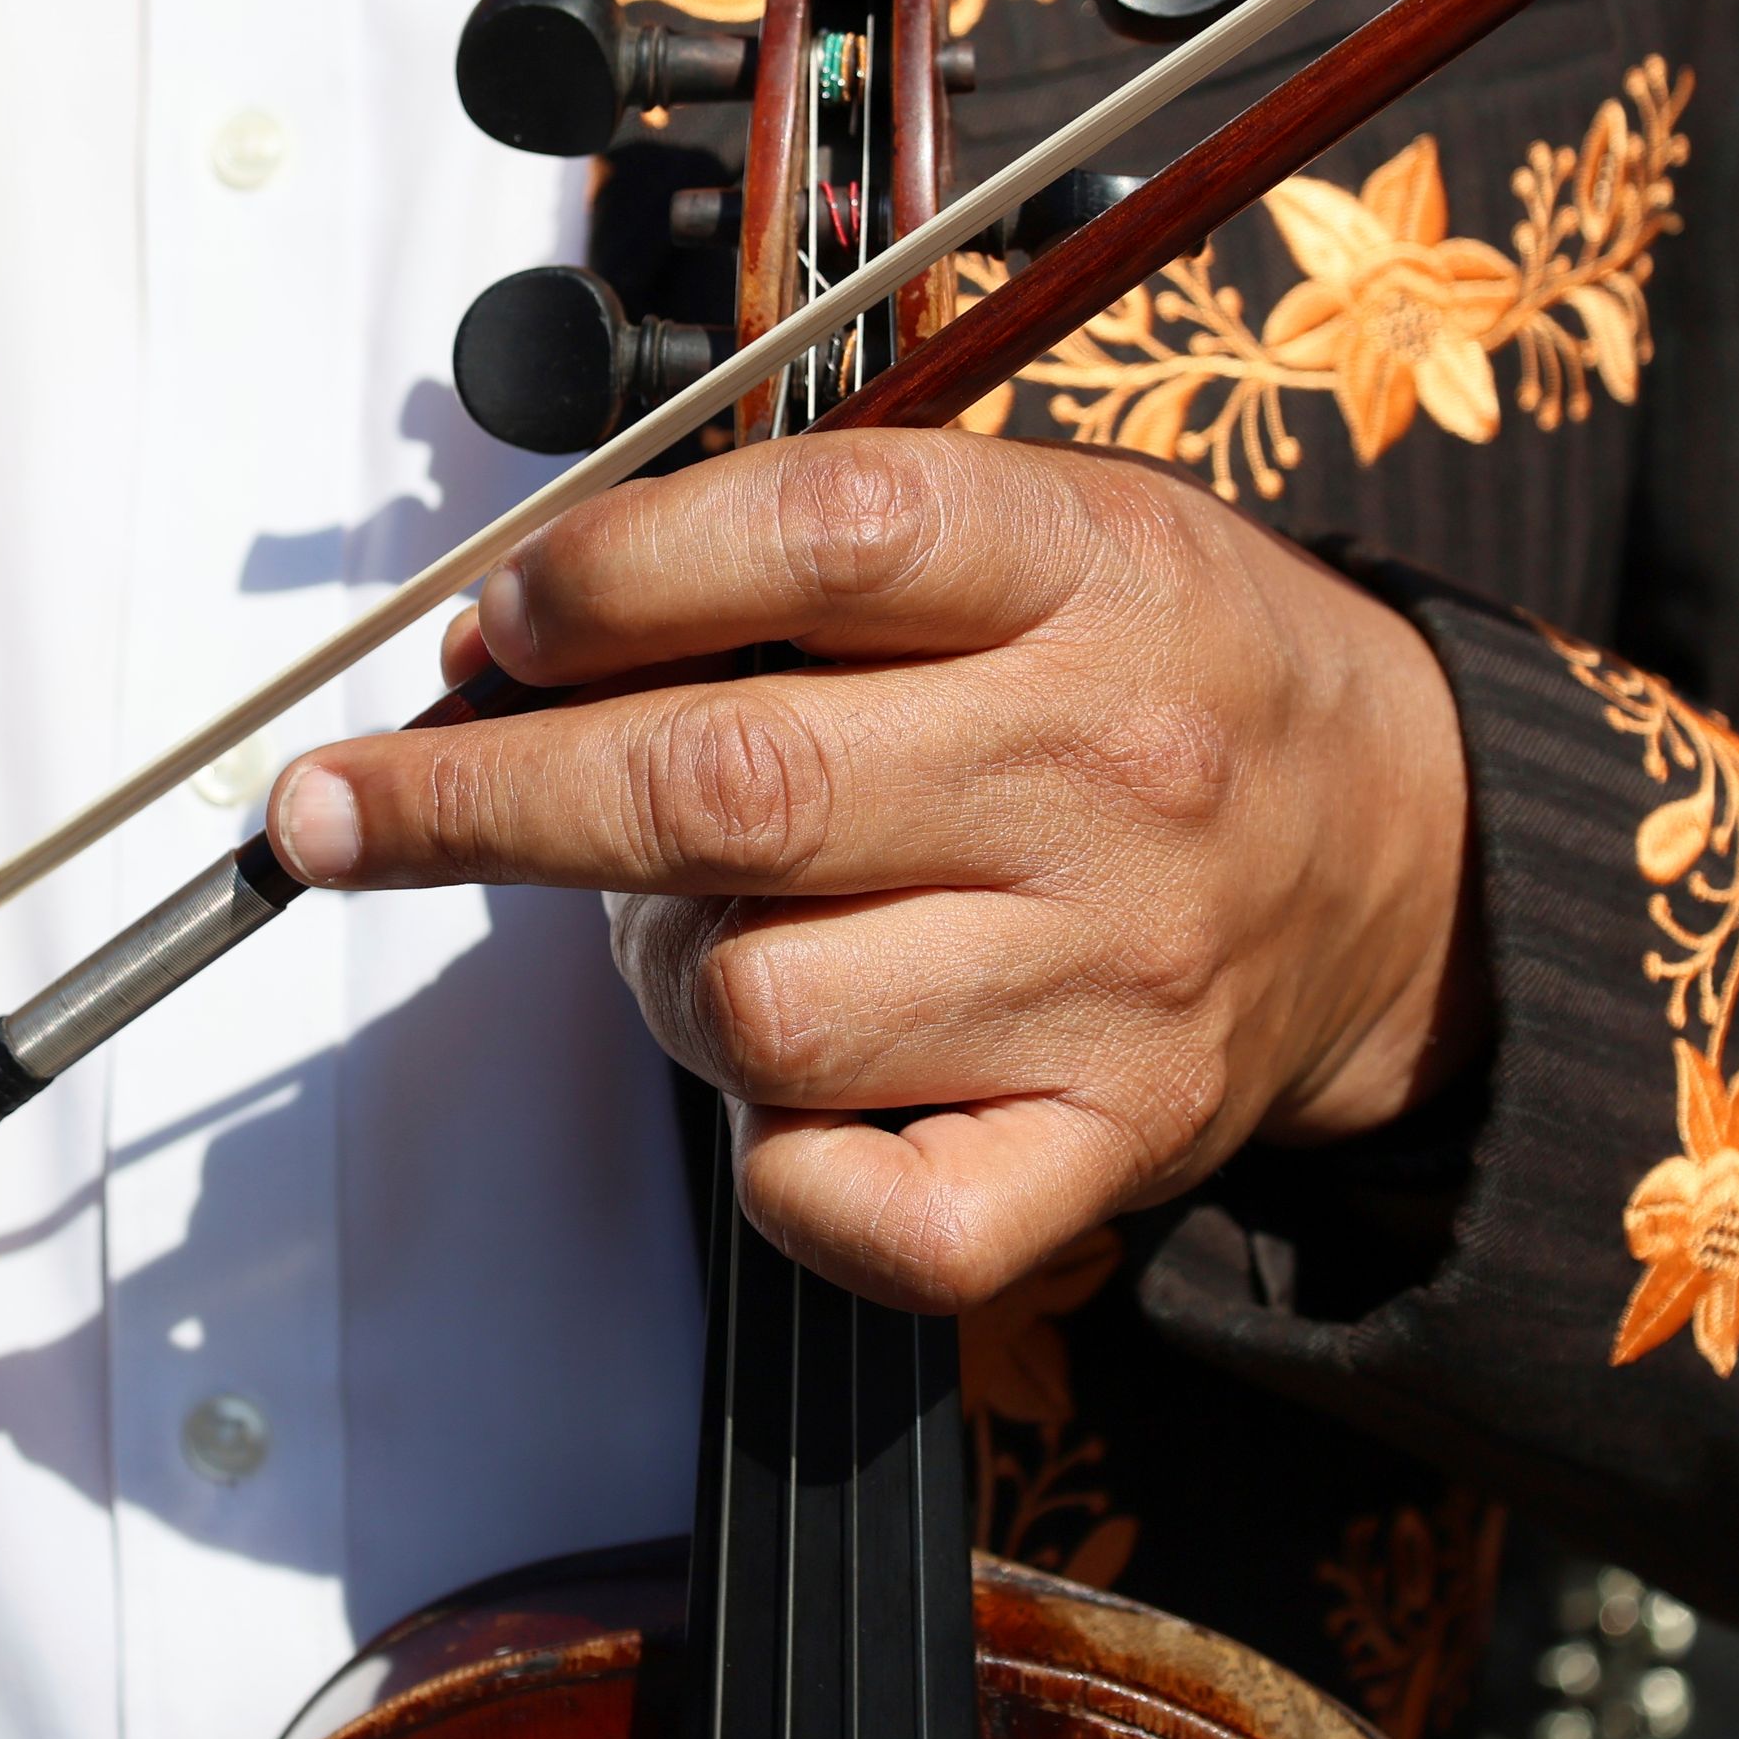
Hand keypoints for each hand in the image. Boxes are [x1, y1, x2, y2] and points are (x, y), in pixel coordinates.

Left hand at [263, 428, 1479, 1314]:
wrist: (1402, 848)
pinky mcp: (1115, 1150)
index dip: (604, 576)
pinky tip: (791, 1093)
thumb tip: (491, 649)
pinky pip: (866, 1214)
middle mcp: (1105, 768)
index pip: (814, 536)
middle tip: (335, 809)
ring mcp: (1114, 978)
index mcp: (1080, 566)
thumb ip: (773, 561)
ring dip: (658, 971)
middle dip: (474, 802)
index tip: (483, 624)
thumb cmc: (1146, 663)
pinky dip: (775, 1173)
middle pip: (727, 788)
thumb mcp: (1018, 524)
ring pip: (753, 1006)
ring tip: (707, 923)